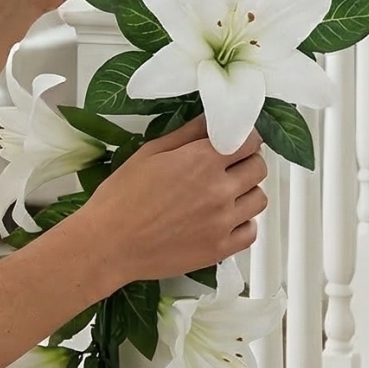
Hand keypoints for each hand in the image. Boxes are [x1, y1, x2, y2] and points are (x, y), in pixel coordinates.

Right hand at [76, 115, 267, 287]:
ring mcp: (222, 222)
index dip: (245, 138)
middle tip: (229, 165)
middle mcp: (219, 190)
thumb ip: (188, 133)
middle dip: (247, 161)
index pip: (250, 141)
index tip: (236, 140)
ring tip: (226, 192)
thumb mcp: (151, 152)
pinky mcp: (219, 249)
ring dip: (247, 192)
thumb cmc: (122, 196)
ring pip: (259, 199)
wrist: (109, 244)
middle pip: (259, 168)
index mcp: (202, 161)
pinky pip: (251, 232)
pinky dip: (243, 223)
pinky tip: (224, 218)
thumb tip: (212, 118)